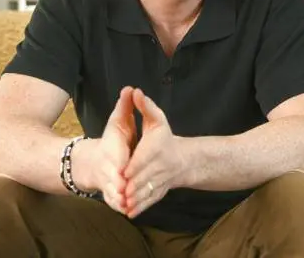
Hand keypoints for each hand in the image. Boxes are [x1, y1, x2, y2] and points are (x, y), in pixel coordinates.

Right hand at [77, 86, 138, 214]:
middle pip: (112, 179)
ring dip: (119, 200)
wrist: (93, 163)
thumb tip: (131, 88)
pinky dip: (119, 207)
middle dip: (118, 185)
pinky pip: (114, 203)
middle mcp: (108, 170)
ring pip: (113, 194)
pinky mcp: (111, 195)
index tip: (124, 169)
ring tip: (127, 205)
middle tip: (126, 192)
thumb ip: (125, 108)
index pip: (115, 158)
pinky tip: (128, 212)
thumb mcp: (117, 122)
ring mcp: (108, 184)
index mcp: (111, 152)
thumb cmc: (110, 141)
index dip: (120, 164)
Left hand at [122, 88, 186, 217]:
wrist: (183, 160)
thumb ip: (146, 106)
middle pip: (144, 176)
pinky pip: (149, 200)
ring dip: (136, 198)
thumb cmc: (166, 138)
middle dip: (133, 184)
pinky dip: (140, 207)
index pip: (145, 157)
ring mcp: (160, 181)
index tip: (124, 171)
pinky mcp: (159, 192)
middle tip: (120, 190)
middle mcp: (160, 166)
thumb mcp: (157, 120)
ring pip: (147, 190)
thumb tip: (135, 91)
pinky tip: (130, 212)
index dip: (135, 164)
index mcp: (157, 149)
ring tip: (123, 203)